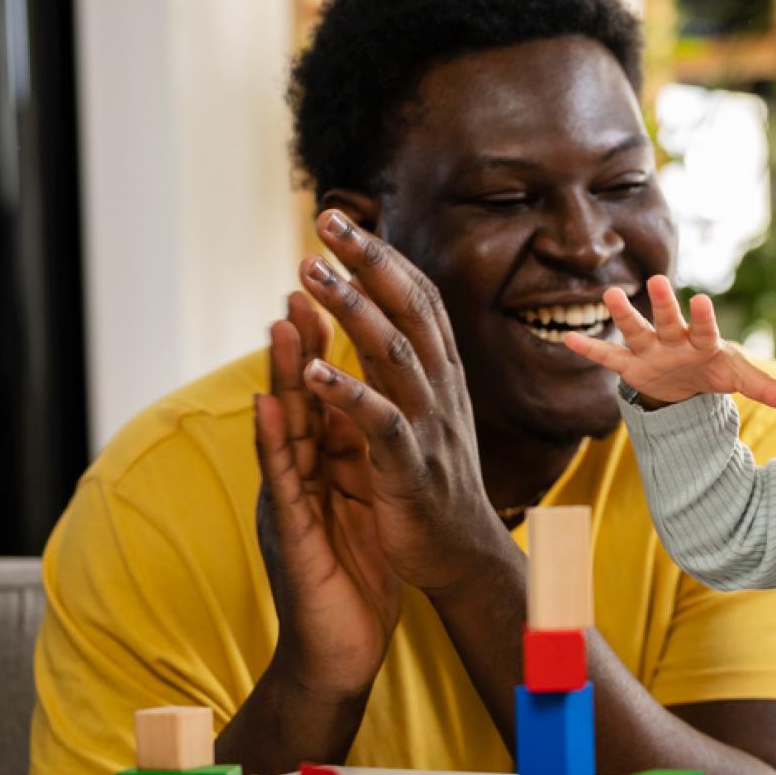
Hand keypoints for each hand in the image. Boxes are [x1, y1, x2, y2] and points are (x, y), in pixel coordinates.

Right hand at [253, 291, 401, 698]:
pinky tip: (268, 407)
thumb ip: (359, 464)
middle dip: (301, 341)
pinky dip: (274, 443)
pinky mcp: (291, 536)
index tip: (339, 292)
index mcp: (325, 468)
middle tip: (302, 278)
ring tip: (278, 321)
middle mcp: (301, 478)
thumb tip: (370, 419)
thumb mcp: (363, 509)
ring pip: (282, 430)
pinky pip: (282, 485)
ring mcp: (291, 503)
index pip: (326, 396)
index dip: (330, 348)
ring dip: (278, 376)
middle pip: (300, 398)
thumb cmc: (355, 582)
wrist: (339, 653)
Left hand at [294, 210, 519, 603]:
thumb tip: (382, 310)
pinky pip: (380, 422)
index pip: (417, 298)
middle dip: (368, 261)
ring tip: (310, 272)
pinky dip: (348, 393)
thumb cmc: (436, 482)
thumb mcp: (429, 411)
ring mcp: (430, 427)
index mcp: (442, 375)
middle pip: (409, 310)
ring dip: (352, 309)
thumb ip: (409, 363)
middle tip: (326, 219)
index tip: (342, 218)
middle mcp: (442, 390)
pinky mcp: (411, 468)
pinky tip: (312, 369)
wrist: (465, 555)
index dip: (381, 256)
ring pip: (395, 354)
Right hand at [562, 275, 775, 410]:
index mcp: (702, 342)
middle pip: (668, 321)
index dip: (703, 317)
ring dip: (624, 315)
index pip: (705, 329)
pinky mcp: (631, 365)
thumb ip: (764, 387)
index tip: (700, 300)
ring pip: (636, 330)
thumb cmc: (712, 369)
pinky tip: (568, 339)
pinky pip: (608, 356)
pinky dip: (590, 349)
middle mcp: (674, 340)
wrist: (685, 379)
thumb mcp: (738, 378)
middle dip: (663, 304)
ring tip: (609, 295)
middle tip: (655, 281)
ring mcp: (650, 350)